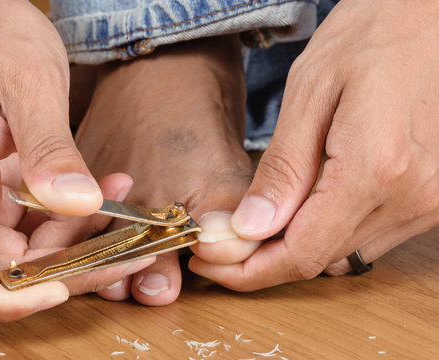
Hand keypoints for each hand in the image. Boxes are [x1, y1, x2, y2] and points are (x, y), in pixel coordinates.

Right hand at [0, 0, 109, 320]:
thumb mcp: (28, 84)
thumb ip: (49, 147)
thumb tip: (76, 202)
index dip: (3, 297)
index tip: (57, 291)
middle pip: (8, 265)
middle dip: (70, 262)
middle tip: (127, 242)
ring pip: (29, 247)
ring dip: (80, 237)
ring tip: (122, 200)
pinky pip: (37, 220)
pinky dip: (74, 215)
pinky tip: (107, 188)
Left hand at [189, 0, 438, 289]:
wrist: (434, 14)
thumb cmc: (374, 33)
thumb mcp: (312, 90)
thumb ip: (283, 167)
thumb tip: (251, 227)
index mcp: (375, 171)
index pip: (300, 253)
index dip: (249, 270)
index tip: (210, 263)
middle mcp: (410, 198)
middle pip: (320, 260)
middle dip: (263, 260)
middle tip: (220, 244)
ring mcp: (429, 201)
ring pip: (344, 253)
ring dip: (294, 247)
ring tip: (253, 227)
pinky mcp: (432, 195)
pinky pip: (369, 234)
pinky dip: (327, 231)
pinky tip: (300, 209)